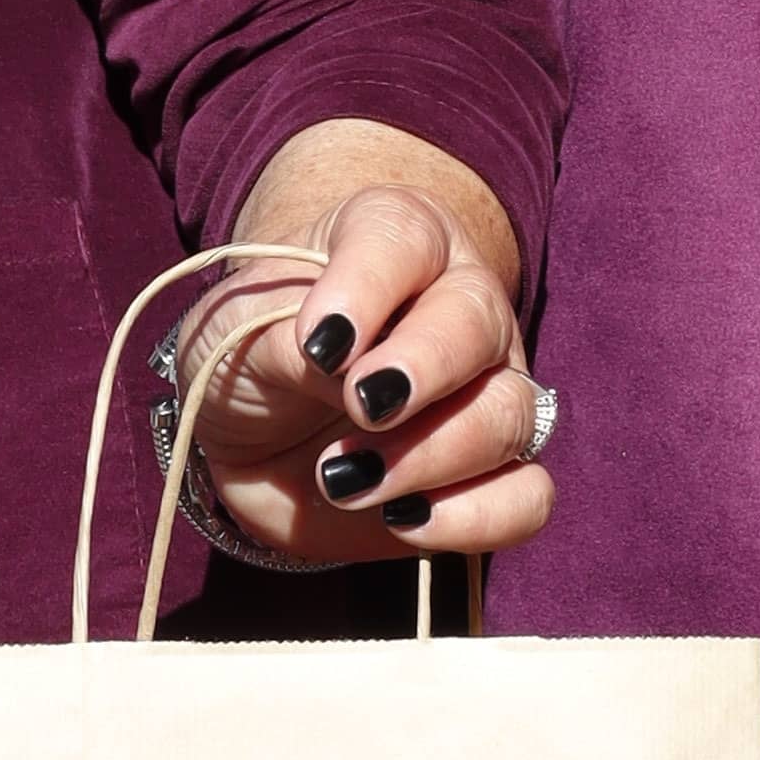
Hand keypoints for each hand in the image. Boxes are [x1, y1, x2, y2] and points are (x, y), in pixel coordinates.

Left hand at [178, 124, 554, 573]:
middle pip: (479, 321)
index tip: (319, 344)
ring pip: (511, 413)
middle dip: (422, 371)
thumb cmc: (249, 352)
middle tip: (360, 407)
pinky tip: (404, 518)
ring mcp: (486, 390)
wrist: (250, 433)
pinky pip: (527, 497)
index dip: (367, 289)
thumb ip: (281, 337)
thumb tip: (340, 367)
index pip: (404, 240)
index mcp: (395, 241)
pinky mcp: (489, 474)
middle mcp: (458, 305)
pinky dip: (477, 517)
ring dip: (430, 456)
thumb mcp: (231, 329)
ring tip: (344, 478)